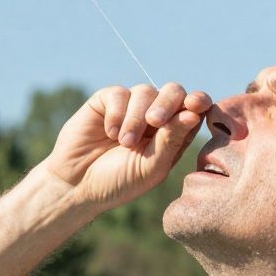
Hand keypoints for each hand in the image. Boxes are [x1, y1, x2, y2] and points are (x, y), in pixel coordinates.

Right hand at [44, 82, 211, 209]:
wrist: (77, 185)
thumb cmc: (119, 182)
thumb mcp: (151, 167)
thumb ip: (172, 141)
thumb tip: (193, 113)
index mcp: (174, 134)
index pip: (194, 109)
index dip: (198, 101)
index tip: (196, 104)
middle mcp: (156, 116)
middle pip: (173, 91)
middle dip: (167, 103)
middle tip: (155, 122)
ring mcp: (131, 107)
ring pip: (145, 91)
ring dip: (136, 117)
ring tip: (124, 143)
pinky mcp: (107, 101)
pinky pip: (120, 94)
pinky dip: (117, 114)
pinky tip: (109, 134)